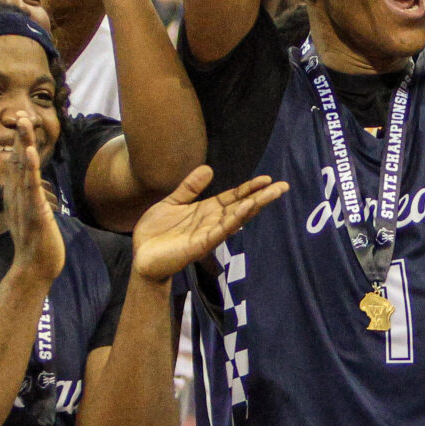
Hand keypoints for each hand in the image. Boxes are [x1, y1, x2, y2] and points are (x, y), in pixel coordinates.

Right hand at [4, 114, 65, 283]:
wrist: (34, 268)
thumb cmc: (35, 241)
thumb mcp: (29, 211)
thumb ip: (27, 195)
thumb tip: (29, 183)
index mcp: (16, 194)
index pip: (17, 161)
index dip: (19, 140)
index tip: (22, 118)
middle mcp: (16, 195)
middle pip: (18, 159)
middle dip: (20, 135)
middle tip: (21, 112)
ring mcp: (23, 204)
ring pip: (23, 169)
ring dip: (24, 144)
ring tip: (24, 123)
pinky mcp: (34, 213)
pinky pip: (32, 189)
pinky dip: (31, 170)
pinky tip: (31, 154)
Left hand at [131, 164, 289, 280]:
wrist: (141, 257)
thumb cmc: (156, 232)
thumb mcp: (172, 203)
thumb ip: (190, 187)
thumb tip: (208, 168)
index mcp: (206, 211)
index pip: (233, 197)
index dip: (249, 188)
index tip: (267, 179)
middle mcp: (211, 222)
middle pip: (241, 207)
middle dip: (262, 197)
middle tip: (283, 186)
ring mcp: (208, 234)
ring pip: (236, 218)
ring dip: (253, 206)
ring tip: (271, 194)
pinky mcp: (200, 245)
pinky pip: (220, 231)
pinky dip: (234, 220)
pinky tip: (245, 209)